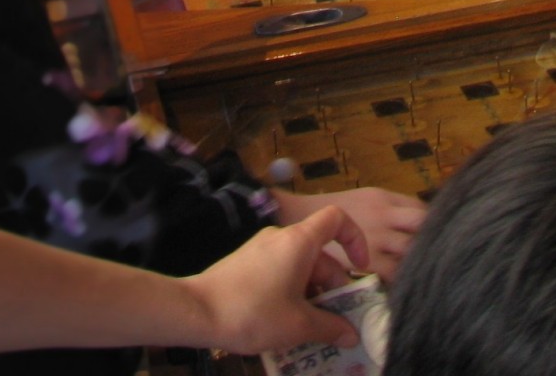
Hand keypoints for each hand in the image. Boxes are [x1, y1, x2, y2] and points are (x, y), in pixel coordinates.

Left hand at [186, 206, 369, 354]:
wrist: (196, 312)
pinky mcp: (246, 264)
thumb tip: (351, 335)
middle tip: (339, 319)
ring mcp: (261, 249)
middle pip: (319, 253)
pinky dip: (292, 293)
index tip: (359, 269)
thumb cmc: (253, 312)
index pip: (337, 220)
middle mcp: (281, 238)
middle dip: (333, 285)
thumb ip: (330, 327)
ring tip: (315, 328)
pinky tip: (288, 324)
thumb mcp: (298, 325)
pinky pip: (280, 272)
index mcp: (299, 241)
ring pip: (299, 266)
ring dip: (313, 293)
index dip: (355, 239)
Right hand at [274, 187, 424, 281]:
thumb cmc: (328, 212)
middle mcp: (385, 216)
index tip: (434, 237)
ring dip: (419, 261)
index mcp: (383, 198)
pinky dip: (403, 280)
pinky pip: (397, 274)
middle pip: (425, 227)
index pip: (422, 209)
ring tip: (422, 274)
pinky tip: (404, 286)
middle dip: (432, 241)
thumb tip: (412, 226)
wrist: (295, 219)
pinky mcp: (368, 262)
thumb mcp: (362, 199)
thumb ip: (387, 210)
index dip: (432, 224)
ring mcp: (378, 239)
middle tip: (433, 256)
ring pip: (414, 250)